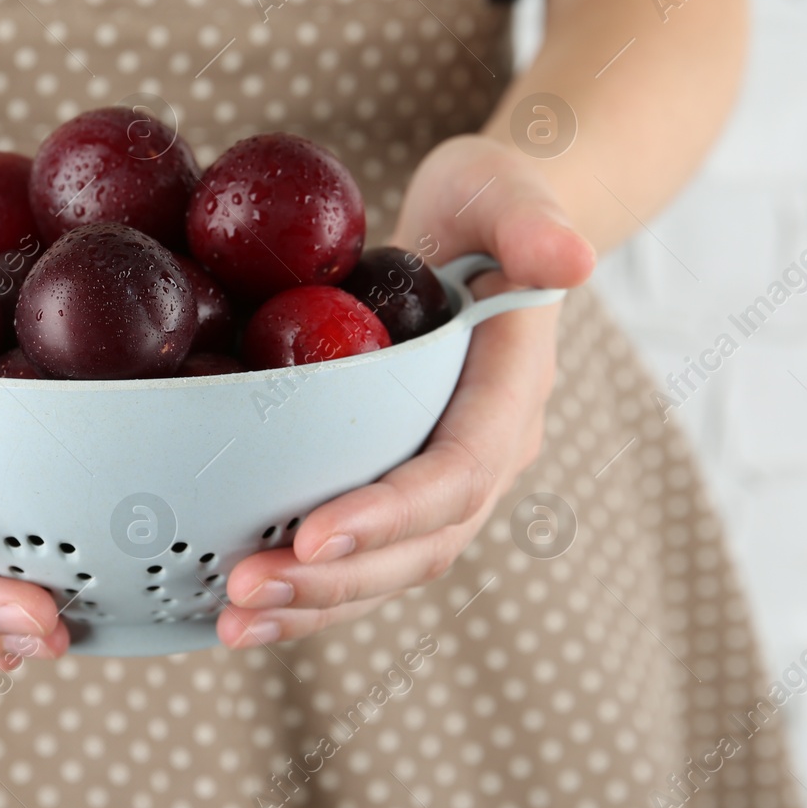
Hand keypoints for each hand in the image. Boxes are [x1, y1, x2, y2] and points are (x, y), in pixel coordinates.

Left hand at [218, 135, 595, 646]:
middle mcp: (489, 453)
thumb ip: (534, 221)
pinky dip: (307, 587)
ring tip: (233, 619)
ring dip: (314, 602)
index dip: (391, 512)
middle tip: (245, 591)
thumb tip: (573, 260)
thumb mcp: (505, 188)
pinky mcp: (403, 482)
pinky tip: (237, 605)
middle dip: (337, 579)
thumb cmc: (489, 200)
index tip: (312, 533)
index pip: (459, 472)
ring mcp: (449, 478)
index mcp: (512, 393)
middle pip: (422, 545)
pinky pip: (364, 554)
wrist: (486, 228)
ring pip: (391, 568)